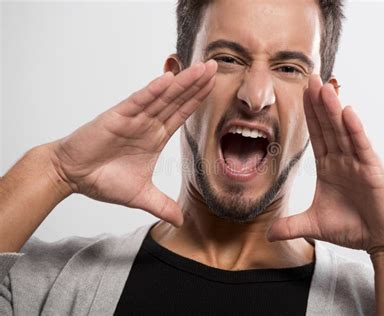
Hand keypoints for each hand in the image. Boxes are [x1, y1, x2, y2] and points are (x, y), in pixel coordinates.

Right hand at [50, 60, 216, 226]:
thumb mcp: (141, 196)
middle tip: (216, 66)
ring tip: (201, 68)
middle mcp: (148, 123)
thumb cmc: (103, 180)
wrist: (73, 176)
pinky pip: (138, 102)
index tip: (216, 85)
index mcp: (155, 136)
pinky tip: (167, 79)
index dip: (199, 100)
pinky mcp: (116, 118)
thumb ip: (162, 205)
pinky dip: (152, 91)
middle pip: (177, 100)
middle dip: (197, 83)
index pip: (182, 114)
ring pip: (162, 97)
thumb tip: (180, 221)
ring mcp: (134, 118)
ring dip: (181, 82)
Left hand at [267, 74, 383, 252]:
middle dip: (318, 102)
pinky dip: (355, 130)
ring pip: (343, 131)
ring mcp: (358, 163)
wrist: (381, 240)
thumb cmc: (352, 228)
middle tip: (309, 77)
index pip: (316, 135)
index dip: (309, 114)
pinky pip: (362, 147)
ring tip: (324, 87)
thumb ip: (291, 226)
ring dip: (333, 109)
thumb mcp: (314, 226)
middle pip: (328, 126)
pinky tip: (347, 112)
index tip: (300, 92)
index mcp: (329, 166)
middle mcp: (343, 160)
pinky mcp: (373, 171)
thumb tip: (268, 234)